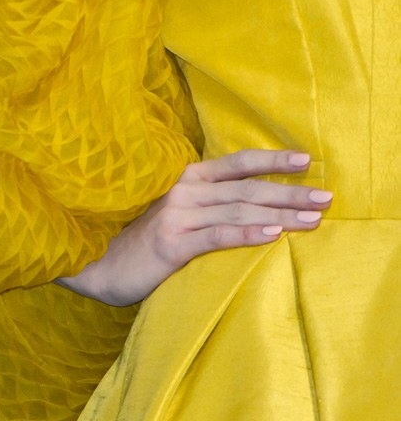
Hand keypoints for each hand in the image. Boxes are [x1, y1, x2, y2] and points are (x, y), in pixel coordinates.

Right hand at [56, 149, 332, 305]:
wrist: (94, 261)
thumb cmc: (135, 237)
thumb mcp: (171, 211)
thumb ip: (203, 202)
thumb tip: (248, 203)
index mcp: (185, 178)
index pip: (236, 164)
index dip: (272, 160)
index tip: (306, 159)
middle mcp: (184, 190)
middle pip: (247, 189)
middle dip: (290, 192)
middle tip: (327, 198)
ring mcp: (178, 215)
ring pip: (239, 210)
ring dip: (280, 213)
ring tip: (313, 219)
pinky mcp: (171, 243)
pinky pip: (216, 236)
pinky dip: (246, 233)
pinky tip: (272, 234)